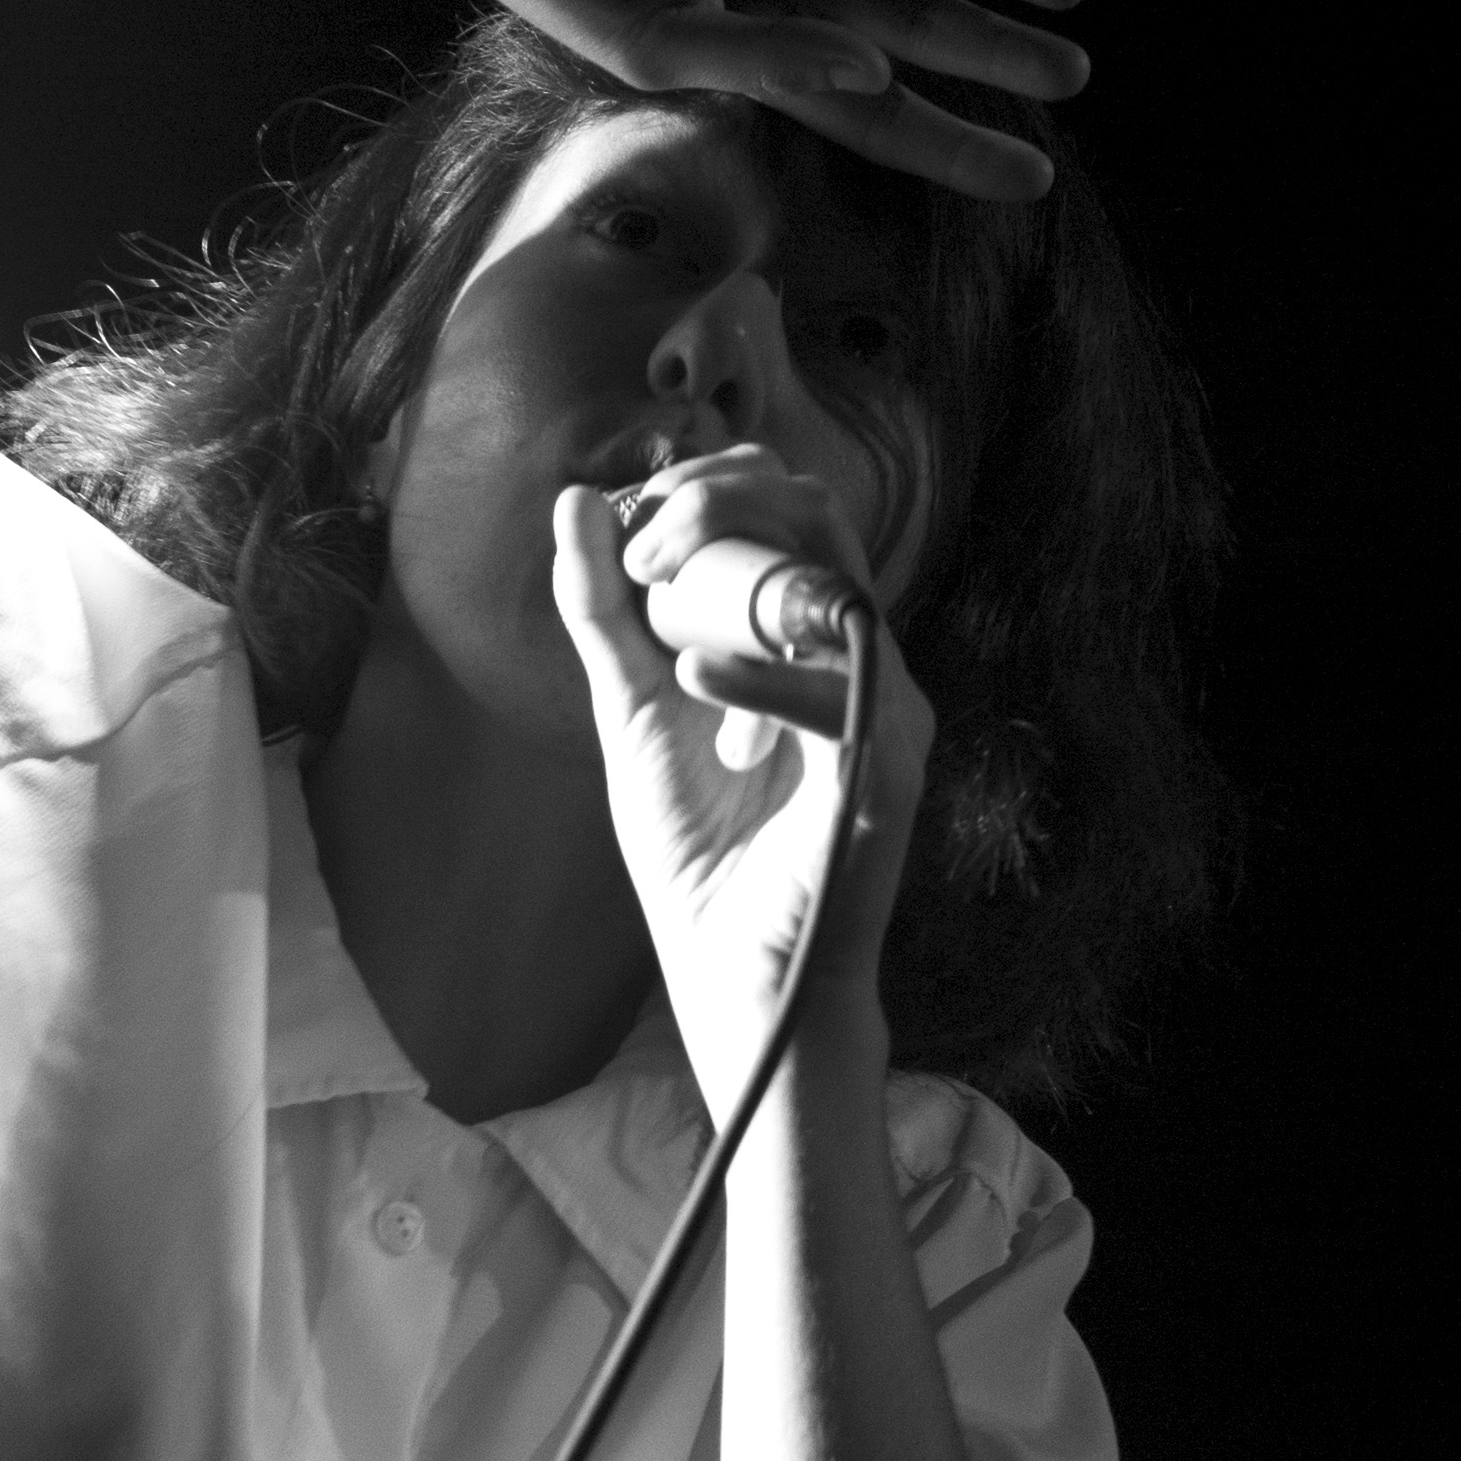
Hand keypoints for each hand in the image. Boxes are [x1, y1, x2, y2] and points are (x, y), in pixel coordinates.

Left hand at [550, 454, 934, 1114]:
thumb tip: (577, 501)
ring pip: (831, 585)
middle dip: (718, 506)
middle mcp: (858, 658)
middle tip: (643, 554)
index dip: (706, 488)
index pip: (784, 505)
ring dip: (731, 577)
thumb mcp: (632, 707)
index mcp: (806, 634)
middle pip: (816, 515)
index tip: (628, 532)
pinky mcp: (883, 774)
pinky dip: (758, 679)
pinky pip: (836, 696)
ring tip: (657, 604)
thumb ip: (604, 610)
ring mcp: (880, 711)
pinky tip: (693, 680)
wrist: (733, 972)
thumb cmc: (699, 848)